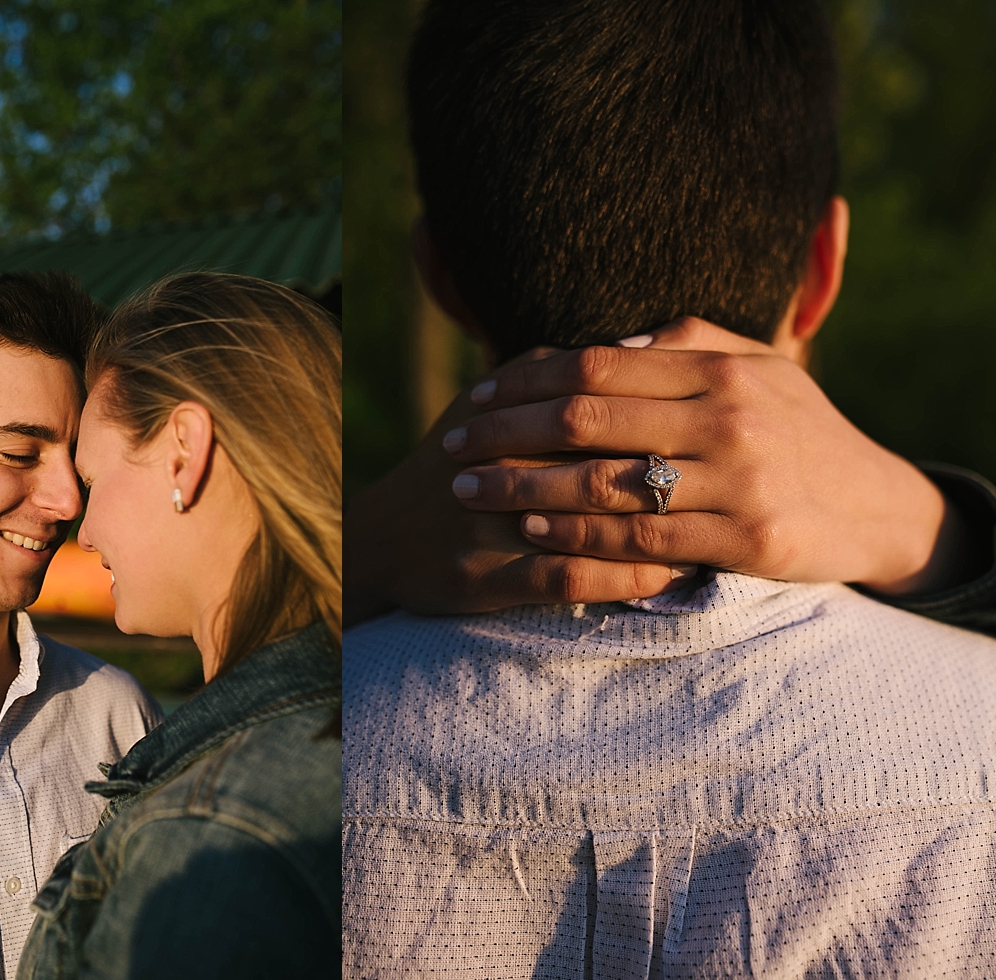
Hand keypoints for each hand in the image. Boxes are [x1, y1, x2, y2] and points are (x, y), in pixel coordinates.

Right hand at [343, 351, 693, 627]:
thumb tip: (633, 345)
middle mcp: (502, 462)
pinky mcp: (486, 576)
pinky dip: (625, 577)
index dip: (670, 411)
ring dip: (662, 528)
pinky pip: (572, 577)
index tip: (724, 424)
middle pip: (609, 458)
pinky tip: (668, 575)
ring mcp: (493, 522)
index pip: (605, 401)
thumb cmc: (454, 463)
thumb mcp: (489, 401)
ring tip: (716, 529)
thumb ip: (551, 370)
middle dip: (678, 470)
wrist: (383, 537)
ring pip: (597, 522)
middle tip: (736, 480)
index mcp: (511, 413)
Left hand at [444, 318, 972, 595]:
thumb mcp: (760, 367)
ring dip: (525, 490)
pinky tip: (532, 533)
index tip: (474, 396)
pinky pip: (642, 539)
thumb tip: (608, 345)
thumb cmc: (798, 429)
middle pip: (585, 420)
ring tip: (471, 493)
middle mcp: (726, 417)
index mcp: (718, 368)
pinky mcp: (747, 541)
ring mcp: (738, 481)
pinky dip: (579, 536)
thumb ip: (688, 344)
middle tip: (451, 448)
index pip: (595, 367)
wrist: (877, 504)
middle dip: (505, 434)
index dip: (523, 381)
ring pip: (604, 482)